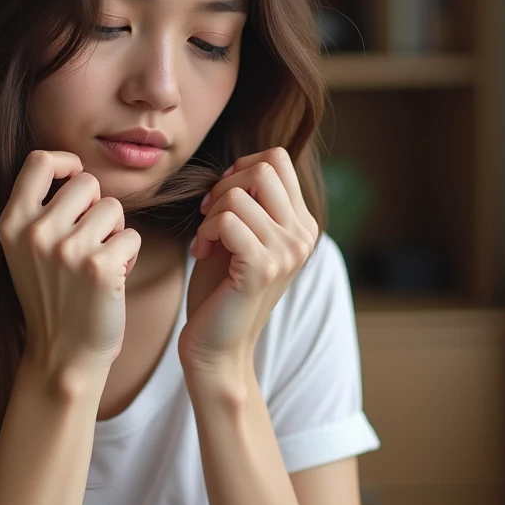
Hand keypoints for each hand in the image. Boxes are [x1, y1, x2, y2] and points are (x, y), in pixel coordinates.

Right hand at [0, 150, 141, 375]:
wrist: (62, 355)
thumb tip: (74, 167)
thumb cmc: (51, 296)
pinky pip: (133, 236)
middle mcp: (35, 232)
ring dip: (115, 232)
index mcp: (11, 223)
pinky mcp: (100, 267)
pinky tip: (111, 279)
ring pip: (113, 207)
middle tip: (89, 240)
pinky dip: (129, 255)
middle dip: (96, 206)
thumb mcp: (25, 249)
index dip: (65, 164)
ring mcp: (67, 249)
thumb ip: (40, 208)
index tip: (74, 182)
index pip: (39, 160)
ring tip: (99, 261)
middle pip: (86, 182)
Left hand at [181, 147, 318, 374]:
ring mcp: (287, 252)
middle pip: (264, 169)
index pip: (278, 160)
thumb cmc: (221, 288)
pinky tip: (201, 252)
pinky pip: (227, 221)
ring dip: (211, 215)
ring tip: (207, 242)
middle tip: (210, 218)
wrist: (217, 344)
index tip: (221, 200)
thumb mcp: (241, 234)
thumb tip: (239, 166)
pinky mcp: (263, 268)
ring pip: (239, 196)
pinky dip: (206, 231)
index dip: (240, 169)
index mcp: (302, 224)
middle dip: (225, 187)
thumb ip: (249, 200)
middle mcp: (303, 236)